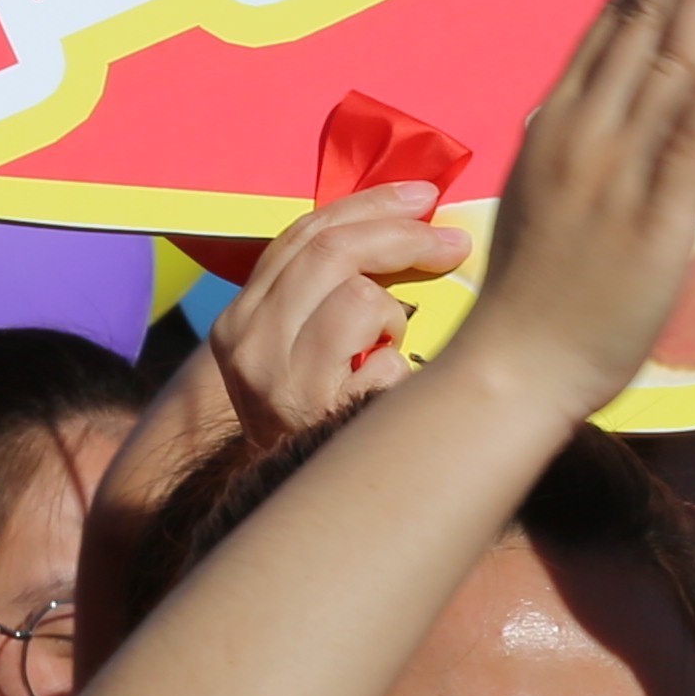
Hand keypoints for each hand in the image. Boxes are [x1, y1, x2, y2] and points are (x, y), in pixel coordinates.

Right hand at [207, 182, 466, 444]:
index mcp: (241, 316)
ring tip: (391, 347)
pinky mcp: (315, 409)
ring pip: (360, 296)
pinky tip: (387, 385)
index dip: (369, 204)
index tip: (422, 195)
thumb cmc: (322, 413)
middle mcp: (247, 342)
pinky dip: (399, 364)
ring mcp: (277, 378)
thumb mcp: (303, 344)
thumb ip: (327, 286)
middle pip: (332, 251)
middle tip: (453, 243)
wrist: (303, 500)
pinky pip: (383, 354)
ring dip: (395, 316)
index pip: (304, 233)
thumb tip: (400, 221)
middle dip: (404, 236)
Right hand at [443, 0, 694, 420]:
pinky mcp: (649, 223)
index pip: (618, 19)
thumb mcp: (549, 183)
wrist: (514, 369)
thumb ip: (578, 128)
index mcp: (564, 119)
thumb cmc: (538, 285)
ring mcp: (614, 173)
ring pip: (668, 67)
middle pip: (643, 23)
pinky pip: (687, 148)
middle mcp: (584, 130)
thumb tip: (589, 79)